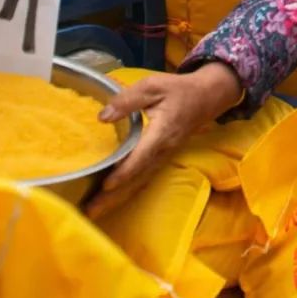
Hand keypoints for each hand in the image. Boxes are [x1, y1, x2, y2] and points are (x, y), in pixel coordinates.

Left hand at [86, 62, 242, 217]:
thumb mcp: (153, 86)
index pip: (142, 155)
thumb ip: (128, 100)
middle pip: (138, 177)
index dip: (125, 171)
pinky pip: (144, 177)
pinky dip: (127, 190)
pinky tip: (113, 199)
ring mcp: (165, 156)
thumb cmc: (179, 90)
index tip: (106, 185)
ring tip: (95, 211)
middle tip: (90, 211)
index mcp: (162, 131)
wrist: (207, 97)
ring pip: (140, 181)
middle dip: (114, 195)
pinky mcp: (162, 157)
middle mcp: (164, 149)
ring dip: (118, 197)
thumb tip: (103, 117)